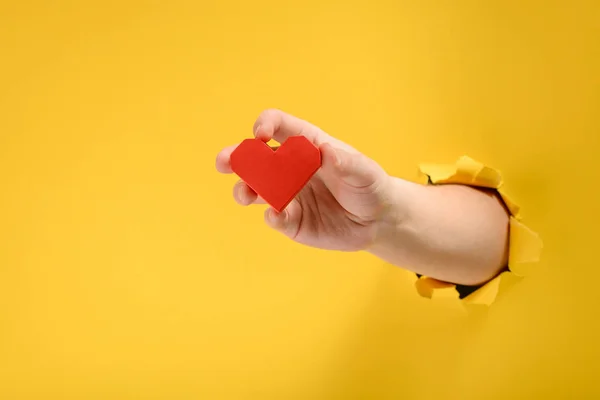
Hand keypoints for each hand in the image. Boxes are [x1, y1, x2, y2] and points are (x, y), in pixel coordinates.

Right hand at [216, 109, 396, 251]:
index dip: (265, 124)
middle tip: (223, 162)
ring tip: (245, 195)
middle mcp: (290, 168)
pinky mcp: (291, 221)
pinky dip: (272, 216)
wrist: (377, 221)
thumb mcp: (365, 171)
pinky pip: (275, 217)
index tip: (259, 135)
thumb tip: (325, 151)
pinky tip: (276, 215)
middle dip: (235, 157)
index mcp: (305, 145)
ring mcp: (288, 195)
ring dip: (245, 189)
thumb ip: (346, 162)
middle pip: (255, 158)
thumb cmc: (370, 186)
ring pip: (255, 189)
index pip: (278, 126)